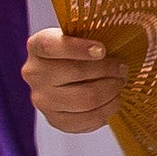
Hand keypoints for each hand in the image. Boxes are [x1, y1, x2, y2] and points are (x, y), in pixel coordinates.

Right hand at [19, 20, 133, 133]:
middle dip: (108, 70)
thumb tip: (119, 40)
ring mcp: (41, 100)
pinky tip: (113, 100)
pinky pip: (86, 120)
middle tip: (122, 68)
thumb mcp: (79, 35)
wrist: (67, 75)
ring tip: (120, 83)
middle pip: (76, 73)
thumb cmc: (78, 51)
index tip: (102, 50)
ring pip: (85, 100)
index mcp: (37, 46)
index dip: (77, 48)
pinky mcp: (54, 120)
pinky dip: (106, 111)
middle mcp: (34, 73)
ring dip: (111, 91)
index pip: (51, 46)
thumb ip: (92, 34)